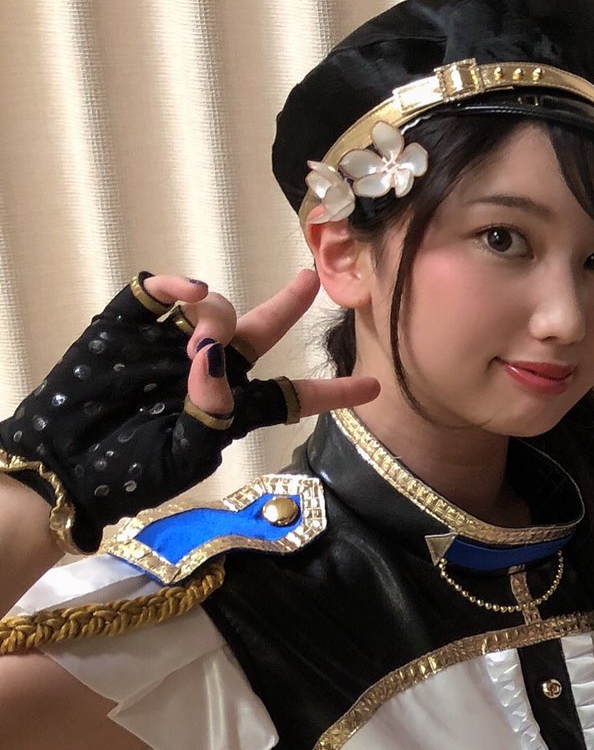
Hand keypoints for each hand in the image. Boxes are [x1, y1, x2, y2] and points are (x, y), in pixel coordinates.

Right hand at [0, 272, 376, 549]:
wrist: (62, 463)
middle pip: (262, 331)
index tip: (375, 388)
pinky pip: (161, 290)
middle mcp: (210, 368)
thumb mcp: (185, 453)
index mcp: (233, 406)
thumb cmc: (129, 470)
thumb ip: (213, 411)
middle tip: (311, 279)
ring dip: (218, 317)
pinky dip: (176, 284)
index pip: (293, 395)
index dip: (333, 392)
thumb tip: (215, 359)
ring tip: (199, 346)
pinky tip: (185, 290)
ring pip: (215, 308)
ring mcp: (170, 341)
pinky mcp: (131, 322)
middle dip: (289, 303)